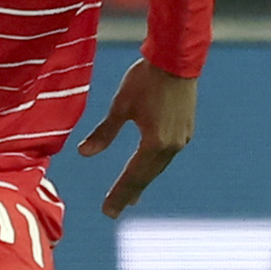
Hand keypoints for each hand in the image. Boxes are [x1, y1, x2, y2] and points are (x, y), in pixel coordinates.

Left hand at [78, 59, 195, 217]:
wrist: (177, 58)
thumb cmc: (146, 79)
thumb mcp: (120, 105)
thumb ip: (104, 132)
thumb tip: (85, 153)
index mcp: (155, 143)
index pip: (132, 175)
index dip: (119, 194)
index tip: (107, 211)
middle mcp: (171, 146)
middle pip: (146, 176)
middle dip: (129, 193)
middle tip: (114, 210)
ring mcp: (181, 139)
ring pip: (157, 167)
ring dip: (142, 181)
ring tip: (130, 197)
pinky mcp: (185, 130)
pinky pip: (166, 156)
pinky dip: (152, 166)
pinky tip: (146, 169)